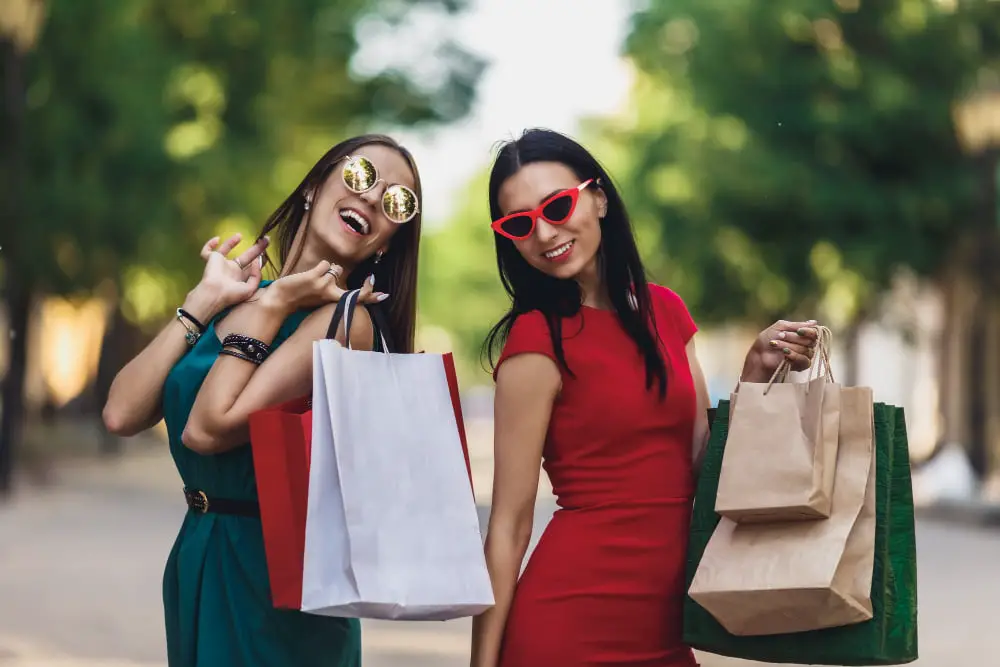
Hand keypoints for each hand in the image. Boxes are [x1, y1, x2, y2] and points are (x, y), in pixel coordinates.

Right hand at [183, 234, 267, 320]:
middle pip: (245, 257)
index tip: (267, 253)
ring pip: (225, 250)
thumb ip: (256, 276)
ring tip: (240, 235)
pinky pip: (206, 251)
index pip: (252, 267)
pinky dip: (209, 244)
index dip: (260, 260)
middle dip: (256, 249)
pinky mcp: (211, 259)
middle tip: (266, 240)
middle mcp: (231, 270)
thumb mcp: (250, 288)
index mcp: (240, 278)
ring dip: (232, 242)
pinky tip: (217, 239)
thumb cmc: (232, 294)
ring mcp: (220, 264)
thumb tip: (257, 262)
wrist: (214, 293)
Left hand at [261, 260, 387, 315]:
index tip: (382, 294)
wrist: (281, 299)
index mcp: (333, 301)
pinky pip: (325, 264)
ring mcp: (324, 285)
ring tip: (314, 279)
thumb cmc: (301, 298)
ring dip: (327, 270)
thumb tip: (342, 274)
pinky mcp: (314, 276)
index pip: (359, 300)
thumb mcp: (320, 298)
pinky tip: (309, 274)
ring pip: (335, 269)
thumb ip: (334, 290)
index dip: (372, 296)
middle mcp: (332, 294)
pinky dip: (319, 266)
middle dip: (352, 282)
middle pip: (351, 286)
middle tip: (350, 283)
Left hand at [740, 319, 820, 382]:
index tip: (799, 331)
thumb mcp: (781, 326)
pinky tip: (784, 353)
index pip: (814, 332)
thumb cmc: (767, 339)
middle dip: (793, 337)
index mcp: (803, 334)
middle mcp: (806, 344)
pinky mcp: (801, 365)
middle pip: (810, 340)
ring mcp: (804, 355)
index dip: (808, 331)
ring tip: (775, 344)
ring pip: (805, 350)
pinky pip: (804, 360)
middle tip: (780, 336)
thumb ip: (797, 325)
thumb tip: (814, 322)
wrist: (759, 353)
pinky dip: (793, 355)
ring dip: (788, 345)